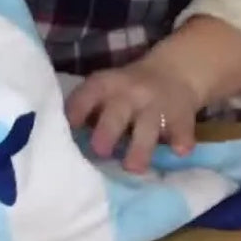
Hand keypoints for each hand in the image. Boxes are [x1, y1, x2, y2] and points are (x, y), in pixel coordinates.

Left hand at [65, 54, 204, 173]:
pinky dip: (181, 141)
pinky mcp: (182, 116)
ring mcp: (158, 104)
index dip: (78, 109)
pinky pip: (182, 130)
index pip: (89, 93)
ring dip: (141, 147)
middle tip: (99, 150)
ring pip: (149, 126)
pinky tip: (178, 151)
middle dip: (108, 130)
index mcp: (107, 85)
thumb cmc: (127, 92)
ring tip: (133, 167)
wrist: (175, 72)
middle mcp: (131, 92)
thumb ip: (88, 111)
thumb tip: (58, 143)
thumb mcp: (106, 90)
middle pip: (118, 111)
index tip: (69, 127)